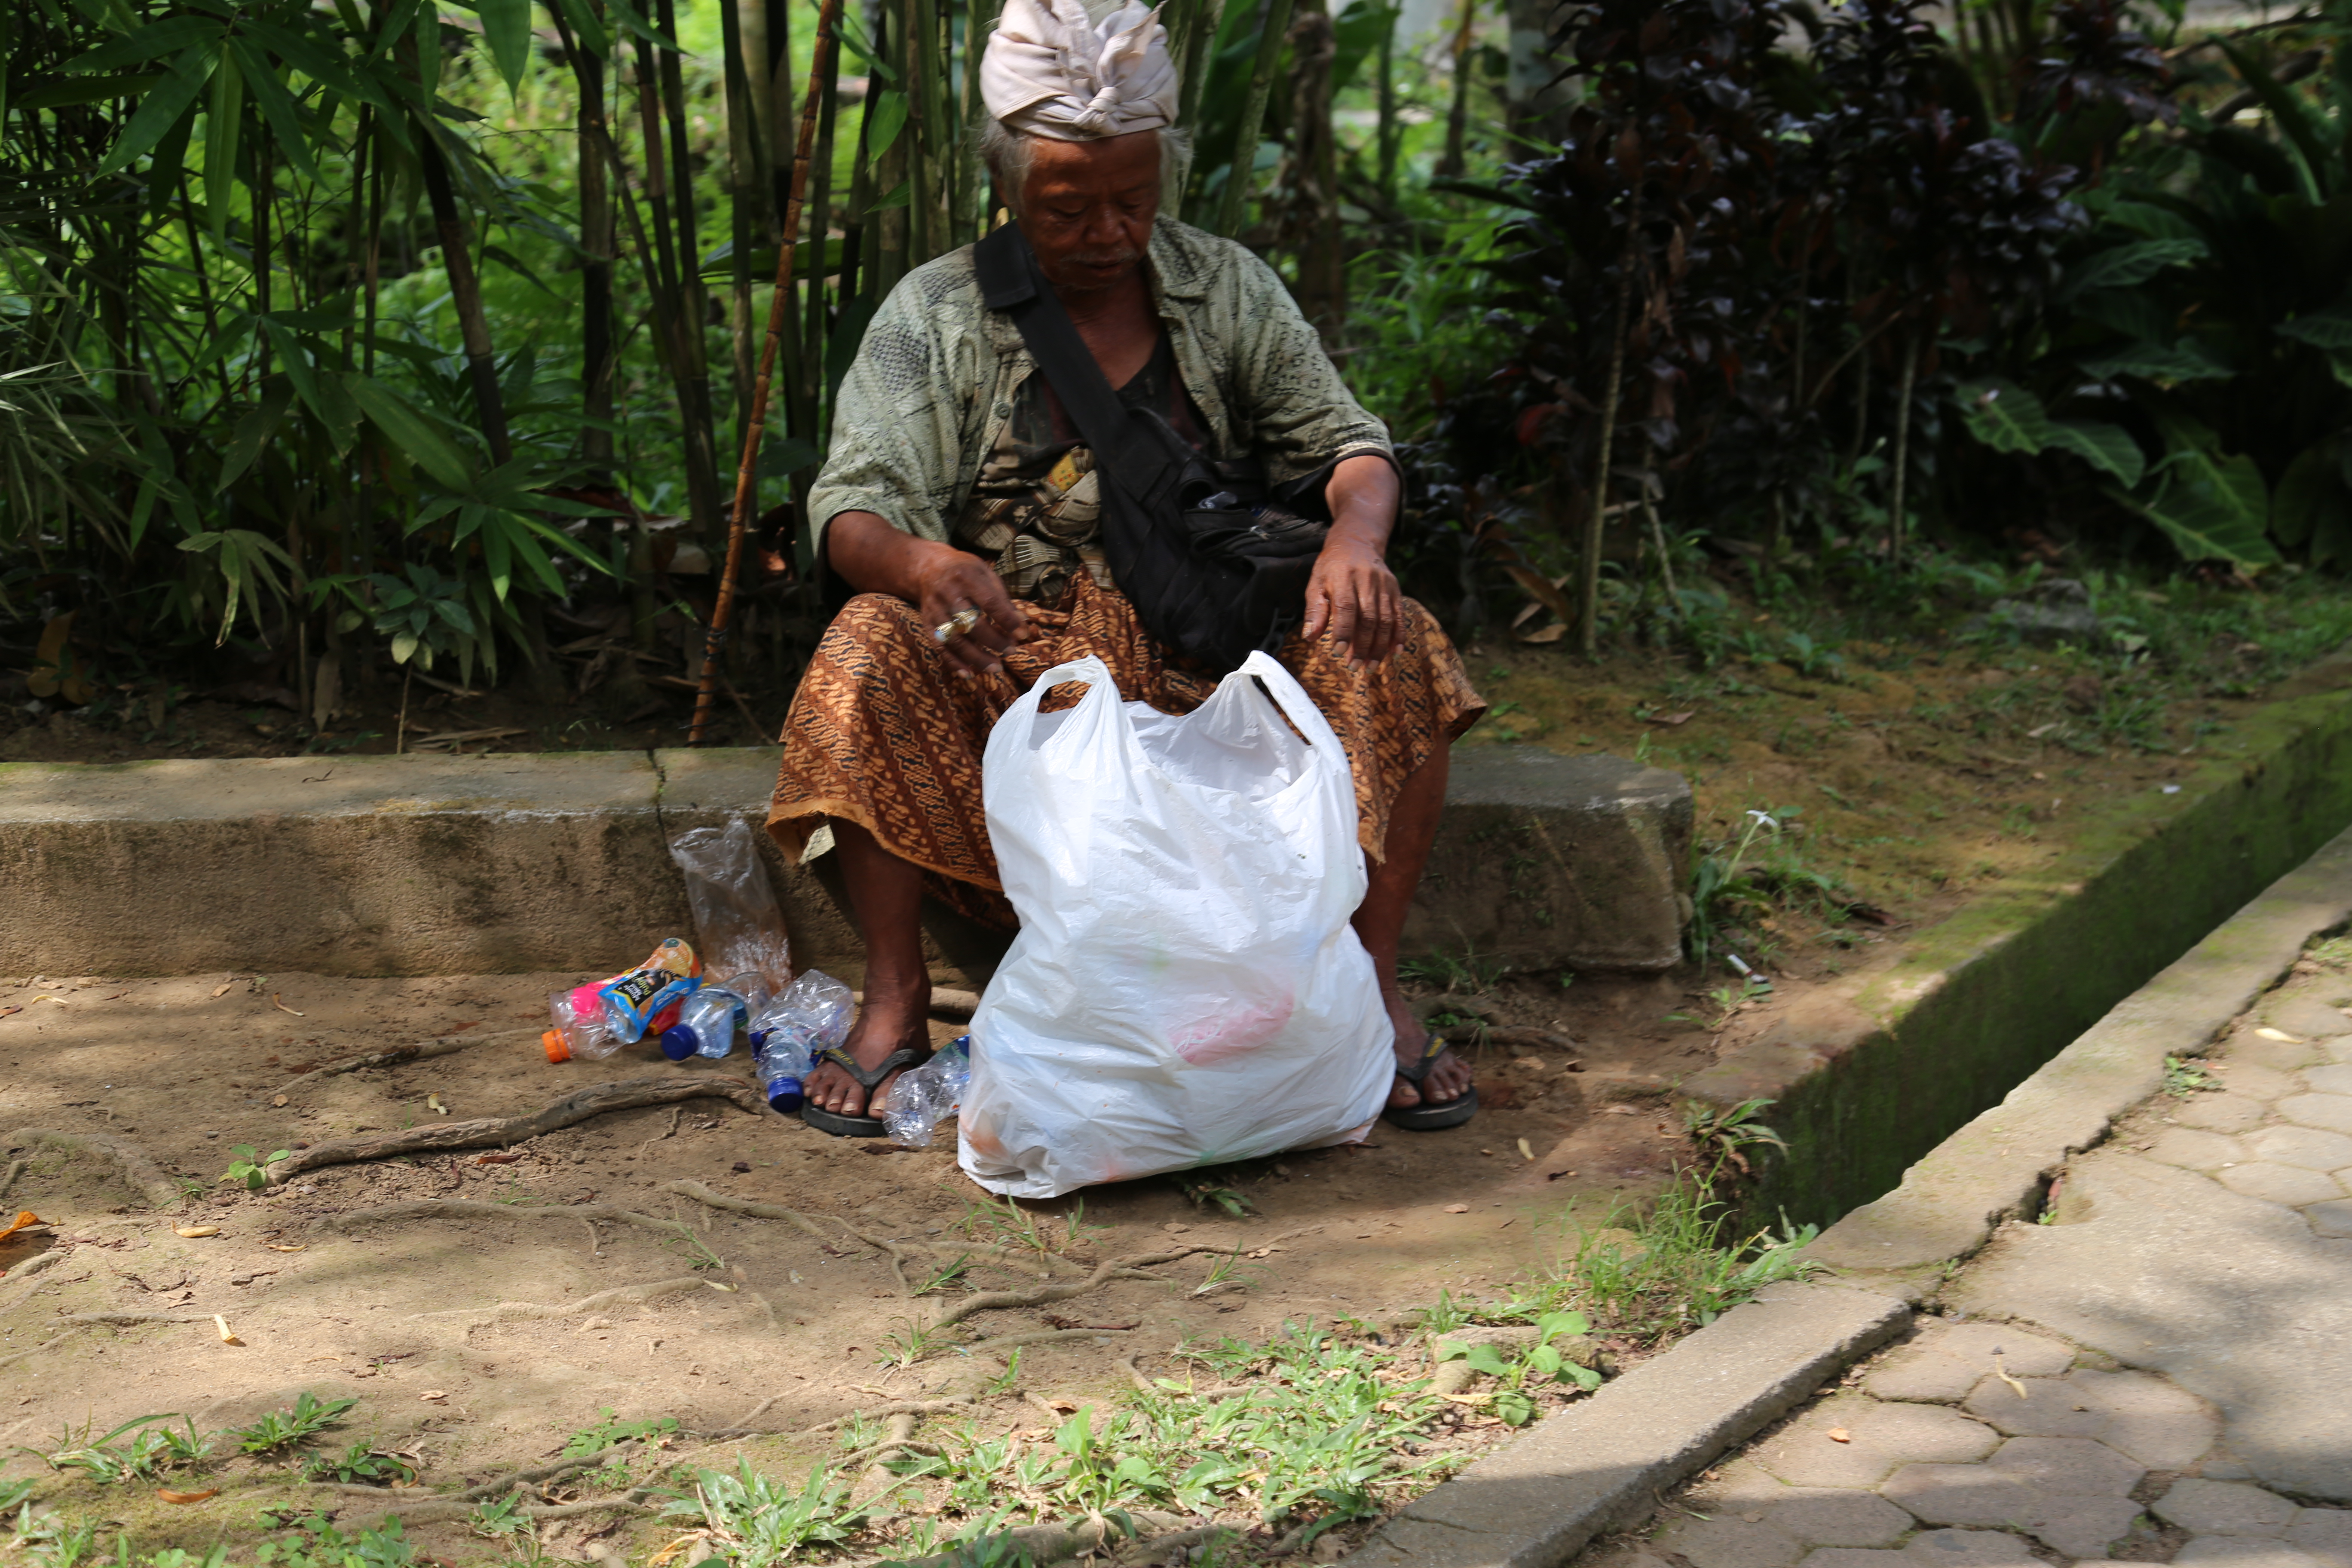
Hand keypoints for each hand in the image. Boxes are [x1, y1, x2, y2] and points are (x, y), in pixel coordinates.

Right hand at [910, 541, 1029, 676]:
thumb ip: (1002, 599)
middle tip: (1011, 651)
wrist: (928, 568)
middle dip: (994, 641)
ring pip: (955, 640)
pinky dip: (953, 663)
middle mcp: (947, 594)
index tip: (1022, 634)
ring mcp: (935, 611)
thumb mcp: (985, 574)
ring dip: (977, 657)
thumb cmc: (965, 571)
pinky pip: (940, 647)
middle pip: (971, 623)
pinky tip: (969, 674)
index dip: (1007, 620)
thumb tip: (1021, 623)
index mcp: (966, 577)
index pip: (990, 602)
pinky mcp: (927, 624)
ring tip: (996, 668)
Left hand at [1301, 537, 1403, 665]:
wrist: (1356, 543)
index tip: (1339, 653)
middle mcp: (1366, 581)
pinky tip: (1395, 653)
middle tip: (1354, 667)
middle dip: (1362, 646)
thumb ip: (1314, 610)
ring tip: (1370, 667)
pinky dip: (1399, 636)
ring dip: (1379, 646)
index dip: (1344, 632)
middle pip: (1368, 618)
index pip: (1346, 607)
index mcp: (1343, 577)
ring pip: (1385, 620)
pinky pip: (1399, 616)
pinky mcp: (1395, 590)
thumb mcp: (1316, 583)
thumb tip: (1310, 637)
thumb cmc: (1331, 568)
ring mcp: (1384, 586)